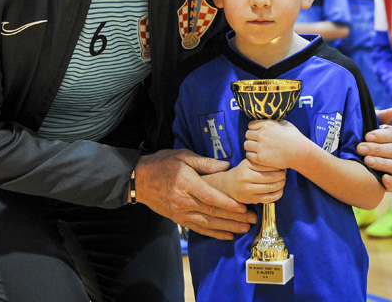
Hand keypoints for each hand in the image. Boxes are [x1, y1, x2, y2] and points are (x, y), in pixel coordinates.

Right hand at [133, 149, 256, 239]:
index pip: (209, 197)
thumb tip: (226, 166)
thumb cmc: (162, 164)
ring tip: (244, 229)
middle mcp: (183, 201)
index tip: (243, 207)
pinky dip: (213, 233)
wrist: (139, 179)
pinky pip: (198, 229)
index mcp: (186, 183)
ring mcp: (180, 212)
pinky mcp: (178, 219)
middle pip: (212, 212)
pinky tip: (227, 235)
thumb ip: (205, 162)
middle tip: (252, 220)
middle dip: (234, 218)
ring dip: (227, 227)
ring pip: (207, 223)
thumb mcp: (183, 156)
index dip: (227, 204)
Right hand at [207, 158, 285, 204]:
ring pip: (271, 187)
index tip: (281, 165)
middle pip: (270, 177)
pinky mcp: (252, 199)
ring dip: (281, 184)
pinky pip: (269, 198)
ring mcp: (248, 190)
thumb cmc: (242, 172)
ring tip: (283, 181)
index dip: (277, 166)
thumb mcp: (248, 163)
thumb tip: (279, 161)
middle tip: (284, 173)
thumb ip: (260, 162)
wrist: (228, 185)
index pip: (266, 165)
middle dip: (281, 175)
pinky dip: (278, 194)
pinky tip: (280, 190)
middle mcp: (246, 178)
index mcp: (246, 166)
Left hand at [244, 119, 308, 169]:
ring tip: (258, 149)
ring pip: (246, 145)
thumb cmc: (295, 137)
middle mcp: (262, 134)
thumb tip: (265, 120)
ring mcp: (261, 146)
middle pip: (247, 135)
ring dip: (251, 147)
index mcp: (267, 124)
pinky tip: (259, 155)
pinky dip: (252, 155)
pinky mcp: (261, 158)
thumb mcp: (285, 124)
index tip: (258, 133)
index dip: (254, 129)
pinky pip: (249, 155)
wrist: (300, 153)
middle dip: (252, 138)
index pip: (250, 125)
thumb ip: (273, 122)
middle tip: (258, 142)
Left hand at [357, 107, 391, 190]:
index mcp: (388, 138)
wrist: (340, 155)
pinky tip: (382, 179)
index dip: (381, 136)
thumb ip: (376, 117)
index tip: (367, 136)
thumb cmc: (353, 137)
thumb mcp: (361, 125)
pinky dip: (391, 183)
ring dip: (382, 163)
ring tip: (366, 161)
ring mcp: (391, 168)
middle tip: (360, 148)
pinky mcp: (386, 182)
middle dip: (377, 149)